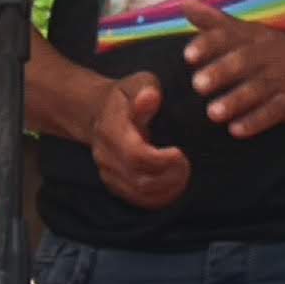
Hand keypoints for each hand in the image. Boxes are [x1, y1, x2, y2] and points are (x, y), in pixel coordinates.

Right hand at [85, 71, 191, 210]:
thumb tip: (151, 97)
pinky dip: (159, 197)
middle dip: (169, 176)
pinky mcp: (114, 183)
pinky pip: (137, 200)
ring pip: (139, 193)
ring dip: (167, 188)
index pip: (135, 155)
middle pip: (139, 179)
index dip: (161, 160)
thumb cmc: (126, 97)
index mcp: (111, 130)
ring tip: (184, 174)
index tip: (180, 152)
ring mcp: (108, 171)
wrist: (97, 112)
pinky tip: (174, 186)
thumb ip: (145, 90)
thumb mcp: (137, 83)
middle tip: (187, 164)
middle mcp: (106, 154)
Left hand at [183, 7, 284, 136]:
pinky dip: (255, 121)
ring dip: (235, 101)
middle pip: (244, 61)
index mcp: (255, 37)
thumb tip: (185, 4)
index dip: (210, 44)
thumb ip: (215, 23)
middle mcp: (268, 56)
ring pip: (258, 89)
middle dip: (221, 72)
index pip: (231, 35)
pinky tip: (236, 130)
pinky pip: (273, 112)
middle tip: (198, 84)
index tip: (188, 55)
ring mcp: (282, 79)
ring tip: (213, 112)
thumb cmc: (275, 51)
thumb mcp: (249, 33)